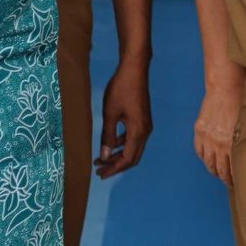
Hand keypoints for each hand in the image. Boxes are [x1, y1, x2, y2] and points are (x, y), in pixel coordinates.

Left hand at [96, 63, 152, 177]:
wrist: (134, 70)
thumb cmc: (121, 90)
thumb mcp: (110, 114)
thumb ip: (107, 136)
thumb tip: (105, 156)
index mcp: (138, 131)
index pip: (128, 158)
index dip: (114, 168)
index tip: (100, 174)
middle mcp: (145, 131)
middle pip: (133, 157)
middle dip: (116, 166)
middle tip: (99, 171)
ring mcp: (145, 125)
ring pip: (133, 148)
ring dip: (118, 155)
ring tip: (101, 159)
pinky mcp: (142, 119)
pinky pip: (133, 138)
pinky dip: (122, 144)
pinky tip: (110, 144)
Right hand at [192, 71, 244, 186]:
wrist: (226, 86)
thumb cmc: (244, 102)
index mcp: (234, 143)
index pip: (234, 169)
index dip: (237, 179)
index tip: (242, 184)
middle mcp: (218, 143)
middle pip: (220, 170)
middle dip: (226, 179)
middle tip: (232, 185)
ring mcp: (207, 137)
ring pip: (208, 162)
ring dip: (214, 171)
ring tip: (220, 175)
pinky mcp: (199, 130)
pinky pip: (199, 150)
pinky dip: (204, 157)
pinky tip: (209, 160)